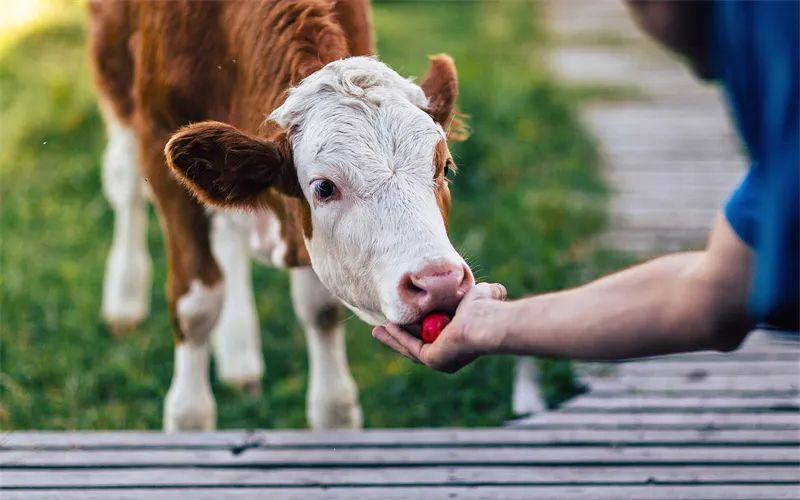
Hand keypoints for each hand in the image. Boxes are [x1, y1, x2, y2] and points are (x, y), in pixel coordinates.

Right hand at [372, 282, 508, 372]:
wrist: (485, 322)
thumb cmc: (485, 308)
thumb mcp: (480, 295)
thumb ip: (483, 292)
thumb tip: (496, 289)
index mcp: (459, 340)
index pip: (432, 332)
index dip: (416, 323)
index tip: (404, 312)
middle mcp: (449, 353)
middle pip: (417, 342)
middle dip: (398, 335)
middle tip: (382, 327)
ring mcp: (441, 359)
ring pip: (410, 346)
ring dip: (392, 338)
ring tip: (376, 329)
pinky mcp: (433, 360)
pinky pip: (411, 346)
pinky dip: (397, 337)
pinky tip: (385, 327)